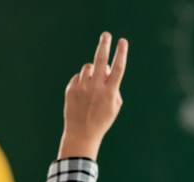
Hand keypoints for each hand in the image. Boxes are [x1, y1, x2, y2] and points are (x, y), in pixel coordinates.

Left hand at [59, 32, 127, 160]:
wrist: (81, 134)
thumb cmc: (101, 120)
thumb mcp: (114, 106)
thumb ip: (114, 86)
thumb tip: (108, 69)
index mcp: (110, 92)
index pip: (118, 68)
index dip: (121, 53)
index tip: (122, 41)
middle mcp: (96, 88)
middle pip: (101, 60)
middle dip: (104, 45)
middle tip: (106, 35)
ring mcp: (82, 88)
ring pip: (88, 68)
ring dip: (92, 72)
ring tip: (92, 86)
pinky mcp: (71, 89)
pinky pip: (78, 76)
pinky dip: (82, 81)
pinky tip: (83, 94)